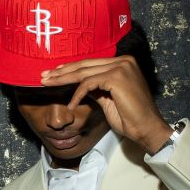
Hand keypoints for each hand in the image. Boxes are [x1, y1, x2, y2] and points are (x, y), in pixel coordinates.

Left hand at [41, 55, 172, 153]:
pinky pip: (89, 84)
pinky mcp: (117, 77)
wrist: (146, 128)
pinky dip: (77, 94)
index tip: (52, 74)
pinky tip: (71, 105)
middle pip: (84, 65)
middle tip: (43, 77)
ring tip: (47, 85)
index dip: (69, 69)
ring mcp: (121, 67)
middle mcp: (123, 60)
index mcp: (122, 63)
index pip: (89, 63)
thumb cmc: (129, 117)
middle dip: (61, 72)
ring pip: (83, 72)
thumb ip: (95, 88)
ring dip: (62, 80)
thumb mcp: (107, 98)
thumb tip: (78, 84)